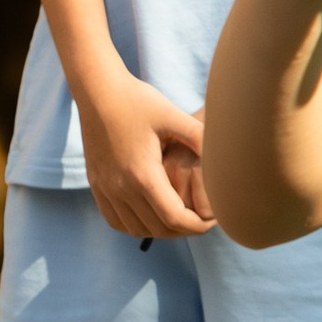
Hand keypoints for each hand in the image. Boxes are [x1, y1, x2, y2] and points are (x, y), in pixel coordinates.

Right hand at [80, 68, 213, 237]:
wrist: (97, 92)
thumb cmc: (138, 101)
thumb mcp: (174, 116)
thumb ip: (200, 138)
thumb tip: (225, 159)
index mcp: (143, 174)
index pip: (175, 219)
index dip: (198, 226)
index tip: (213, 220)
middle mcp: (121, 187)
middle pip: (158, 229)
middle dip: (184, 230)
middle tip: (201, 218)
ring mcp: (105, 188)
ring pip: (136, 229)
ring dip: (160, 229)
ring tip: (179, 217)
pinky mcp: (96, 185)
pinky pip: (116, 220)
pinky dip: (135, 225)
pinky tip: (150, 214)